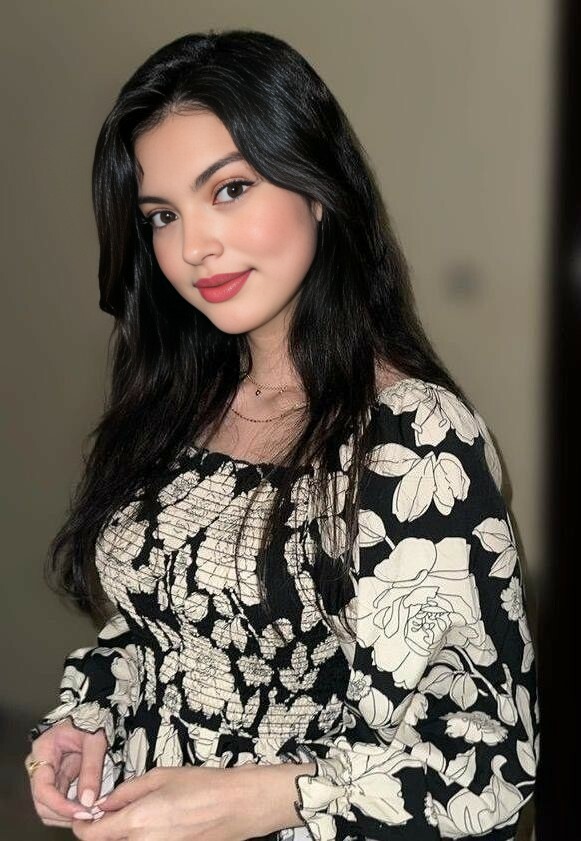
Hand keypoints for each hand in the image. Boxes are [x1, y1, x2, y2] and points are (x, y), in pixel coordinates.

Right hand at [27, 718, 108, 827]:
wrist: (96, 711)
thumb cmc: (93, 718)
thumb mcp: (95, 740)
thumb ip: (91, 769)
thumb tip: (87, 801)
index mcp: (44, 750)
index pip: (42, 788)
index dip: (60, 805)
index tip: (81, 811)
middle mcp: (40, 765)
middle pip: (42, 802)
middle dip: (64, 814)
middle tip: (90, 815)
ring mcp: (48, 774)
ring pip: (49, 806)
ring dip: (68, 814)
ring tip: (91, 812)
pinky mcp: (59, 779)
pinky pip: (60, 801)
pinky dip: (73, 808)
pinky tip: (88, 807)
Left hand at [70, 765, 255, 840]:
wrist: (237, 806)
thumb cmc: (203, 786)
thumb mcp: (160, 776)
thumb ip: (127, 791)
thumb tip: (105, 803)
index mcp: (137, 821)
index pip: (93, 835)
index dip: (82, 826)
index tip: (83, 816)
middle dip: (104, 830)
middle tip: (109, 812)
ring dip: (123, 835)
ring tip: (137, 815)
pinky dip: (141, 838)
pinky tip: (155, 823)